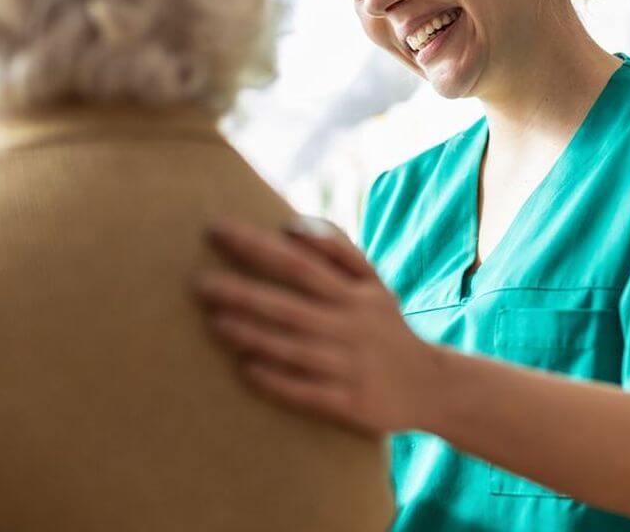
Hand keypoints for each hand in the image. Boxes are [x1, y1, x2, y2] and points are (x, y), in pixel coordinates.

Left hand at [196, 217, 442, 436]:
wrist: (431, 385)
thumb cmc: (386, 327)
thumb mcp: (373, 284)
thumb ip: (337, 250)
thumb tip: (292, 225)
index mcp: (354, 295)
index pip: (300, 263)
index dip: (258, 246)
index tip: (217, 231)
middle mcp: (351, 327)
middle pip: (291, 306)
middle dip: (244, 293)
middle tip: (199, 284)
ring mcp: (351, 366)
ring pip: (295, 349)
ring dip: (254, 336)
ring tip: (215, 323)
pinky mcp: (351, 403)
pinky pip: (309, 392)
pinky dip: (278, 381)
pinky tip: (246, 370)